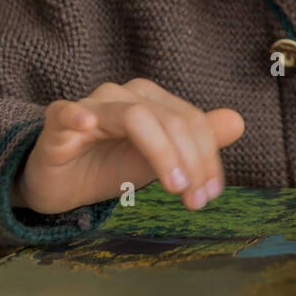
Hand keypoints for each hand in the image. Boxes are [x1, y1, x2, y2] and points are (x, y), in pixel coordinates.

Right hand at [16, 79, 244, 214]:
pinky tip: (88, 125)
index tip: (211, 194)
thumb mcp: (159, 161)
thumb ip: (197, 142)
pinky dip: (78, 115)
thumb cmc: (109, 167)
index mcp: (151, 100)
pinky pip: (66, 112)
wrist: (60, 184)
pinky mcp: (57, 122)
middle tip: (197, 200)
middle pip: (170, 119)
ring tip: (175, 186)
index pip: (191, 120)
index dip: (207, 156)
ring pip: (135, 116)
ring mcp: (90, 106)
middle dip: (191, 160)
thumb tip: (238, 122)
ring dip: (162, 152)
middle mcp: (124, 95)